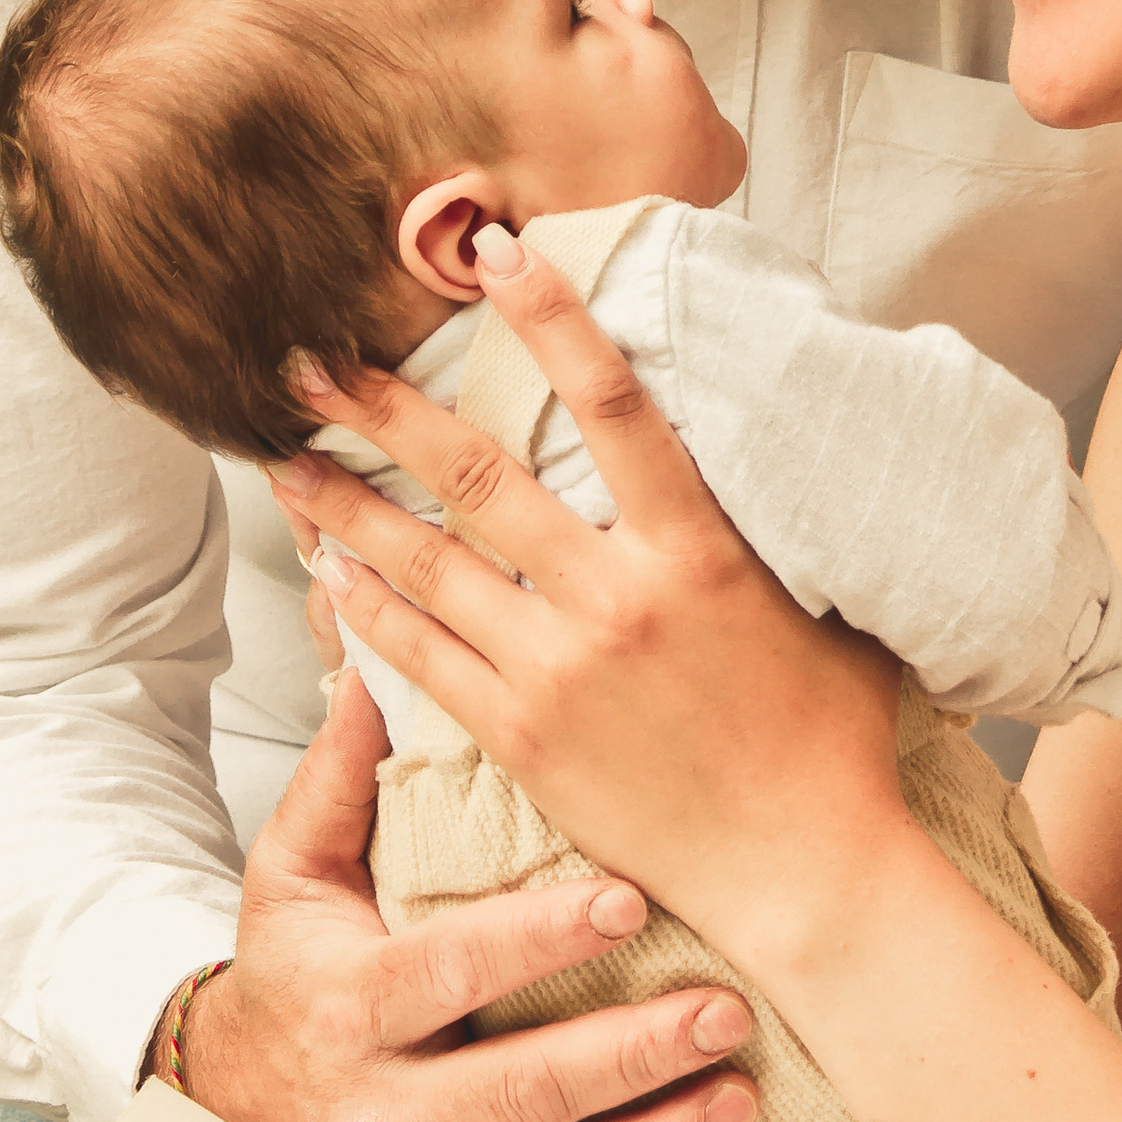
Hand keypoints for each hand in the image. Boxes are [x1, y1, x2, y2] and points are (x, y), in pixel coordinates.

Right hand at [178, 665, 762, 1121]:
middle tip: (727, 1010)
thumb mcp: (292, 873)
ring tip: (739, 1099)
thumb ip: (342, 776)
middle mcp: (379, 1110)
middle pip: (518, 1090)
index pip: (454, 967)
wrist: (226, 1110)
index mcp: (348, 1004)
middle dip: (631, 1053)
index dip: (542, 939)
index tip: (632, 900)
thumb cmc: (290, 971)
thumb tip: (373, 662)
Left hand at [266, 231, 906, 985]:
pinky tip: (330, 575)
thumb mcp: (827, 603)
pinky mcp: (524, 737)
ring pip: (428, 565)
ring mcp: (561, 669)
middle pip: (479, 476)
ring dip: (348, 507)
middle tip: (314, 359)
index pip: (614, 403)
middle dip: (385, 409)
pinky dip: (369, 610)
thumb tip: (777, 444)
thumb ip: (781, 525)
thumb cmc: (833, 735)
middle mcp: (617, 598)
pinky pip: (424, 658)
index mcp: (698, 550)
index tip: (499, 251)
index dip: (552, 319)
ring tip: (288, 461)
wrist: (805, 870)